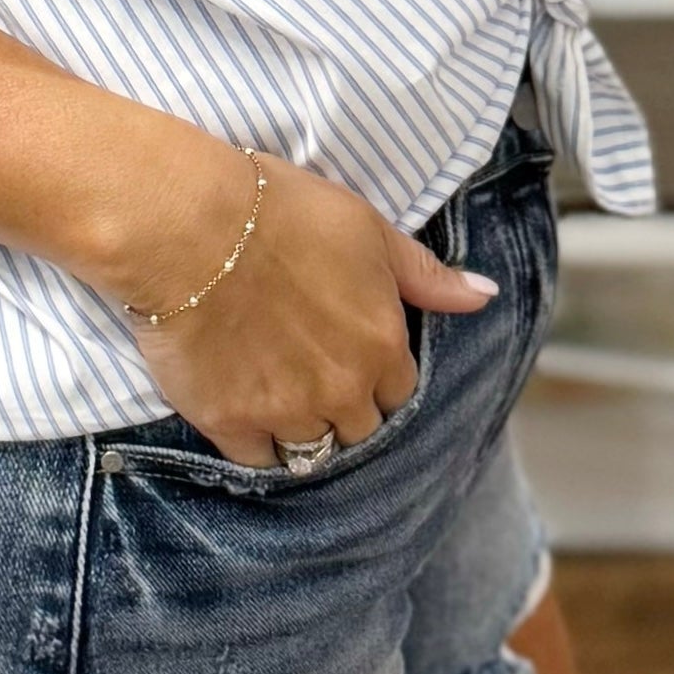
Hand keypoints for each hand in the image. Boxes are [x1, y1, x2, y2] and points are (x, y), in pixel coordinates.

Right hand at [108, 138, 497, 469]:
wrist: (189, 227)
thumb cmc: (279, 213)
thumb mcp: (367, 229)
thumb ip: (424, 274)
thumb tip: (484, 295)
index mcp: (382, 344)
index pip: (399, 392)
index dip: (376, 376)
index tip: (348, 357)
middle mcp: (343, 388)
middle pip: (358, 430)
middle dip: (342, 409)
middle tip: (308, 376)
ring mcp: (287, 411)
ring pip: (310, 450)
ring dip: (299, 429)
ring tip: (273, 396)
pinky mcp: (231, 422)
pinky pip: (257, 460)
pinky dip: (254, 444)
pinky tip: (241, 412)